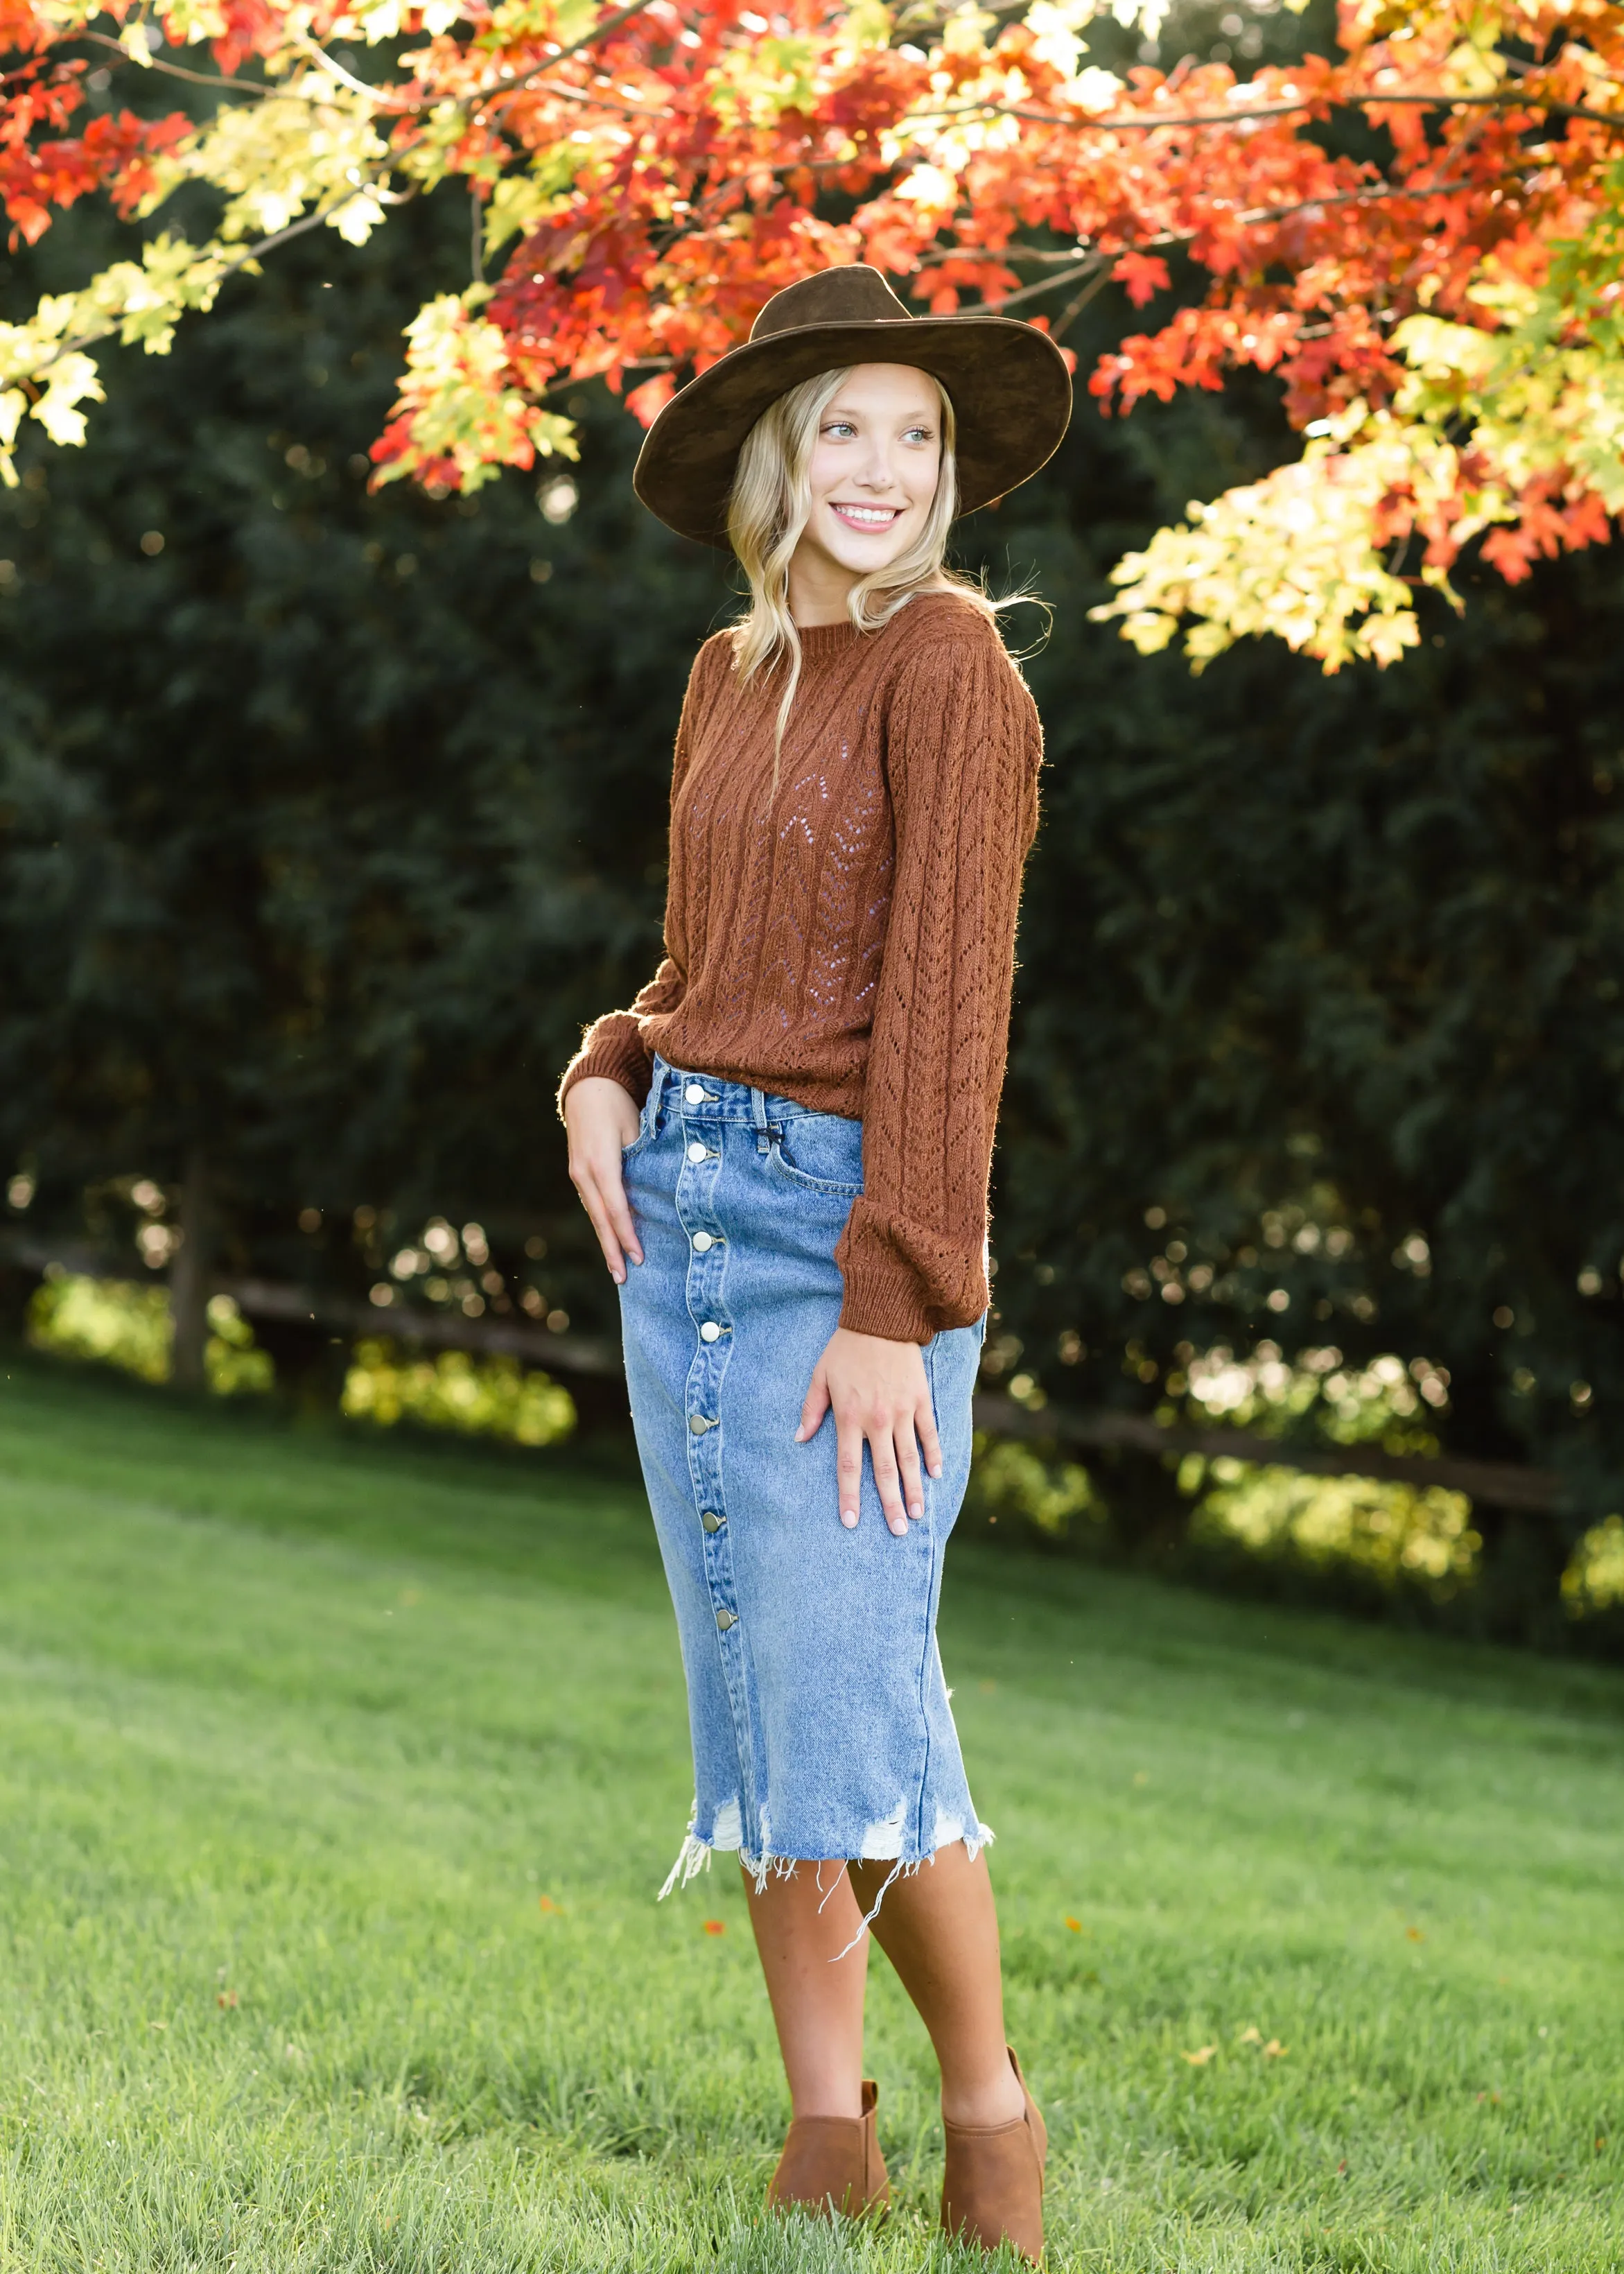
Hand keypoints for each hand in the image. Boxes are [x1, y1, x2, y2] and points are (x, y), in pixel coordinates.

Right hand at [564, 1076, 644, 1284]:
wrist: (588, 1088)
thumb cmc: (617, 1105)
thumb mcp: (635, 1128)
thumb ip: (644, 1160)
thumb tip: (659, 1192)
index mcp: (600, 1163)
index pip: (616, 1208)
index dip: (628, 1235)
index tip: (640, 1257)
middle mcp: (584, 1172)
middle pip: (600, 1219)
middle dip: (612, 1250)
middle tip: (623, 1278)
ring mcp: (578, 1174)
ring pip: (594, 1214)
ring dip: (606, 1241)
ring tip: (617, 1268)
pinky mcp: (578, 1174)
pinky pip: (592, 1204)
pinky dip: (602, 1224)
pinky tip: (610, 1240)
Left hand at [796, 1328, 943, 1535]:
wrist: (881, 1318)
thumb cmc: (845, 1348)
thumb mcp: (820, 1376)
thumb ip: (811, 1410)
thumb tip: (799, 1439)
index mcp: (849, 1417)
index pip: (848, 1467)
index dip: (850, 1496)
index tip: (851, 1522)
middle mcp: (876, 1420)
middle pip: (884, 1471)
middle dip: (890, 1505)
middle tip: (898, 1531)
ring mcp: (901, 1411)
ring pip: (909, 1458)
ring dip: (914, 1489)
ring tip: (918, 1514)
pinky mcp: (919, 1399)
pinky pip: (928, 1433)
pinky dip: (933, 1455)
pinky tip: (935, 1475)